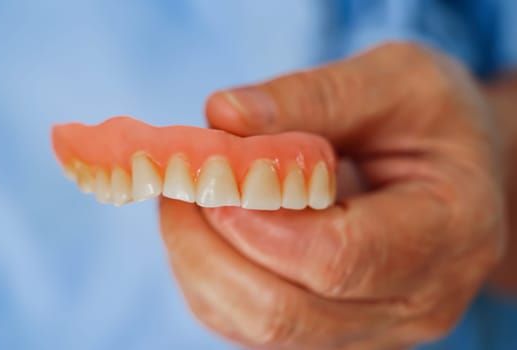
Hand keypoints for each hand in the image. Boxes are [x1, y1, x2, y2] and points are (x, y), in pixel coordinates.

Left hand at [159, 42, 506, 348]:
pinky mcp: (333, 328)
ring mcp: (370, 327)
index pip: (338, 258)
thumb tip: (224, 116)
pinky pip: (250, 324)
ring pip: (254, 327)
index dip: (256, 220)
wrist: (454, 170)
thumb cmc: (432, 120)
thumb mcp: (398, 80)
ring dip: (200, 261)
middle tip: (182, 182)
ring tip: (192, 196)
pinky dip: (211, 276)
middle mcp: (413, 302)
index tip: (211, 171)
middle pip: (282, 312)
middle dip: (208, 247)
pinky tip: (213, 224)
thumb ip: (316, 97)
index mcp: (448, 234)